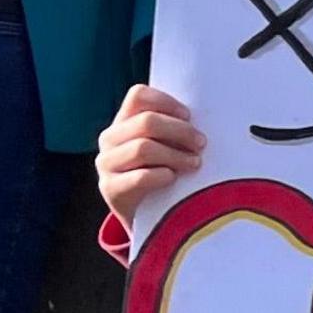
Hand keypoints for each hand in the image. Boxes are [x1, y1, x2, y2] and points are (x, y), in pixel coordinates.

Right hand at [97, 85, 206, 221]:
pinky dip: (162, 176)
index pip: (138, 96)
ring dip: (176, 155)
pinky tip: (173, 178)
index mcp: (123, 121)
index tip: (190, 116)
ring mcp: (106, 164)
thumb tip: (206, 117)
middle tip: (201, 144)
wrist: (146, 216)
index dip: (167, 102)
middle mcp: (109, 139)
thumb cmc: (163, 172)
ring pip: (143, 148)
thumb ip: (173, 129)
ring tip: (195, 163)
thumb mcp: (165, 146)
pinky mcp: (110, 189)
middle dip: (180, 131)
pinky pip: (139, 177)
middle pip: (146, 122)